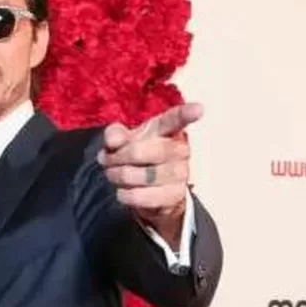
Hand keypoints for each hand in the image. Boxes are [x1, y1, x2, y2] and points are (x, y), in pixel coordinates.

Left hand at [97, 103, 202, 239]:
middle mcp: (179, 150)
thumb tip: (113, 140)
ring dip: (120, 177)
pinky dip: (126, 195)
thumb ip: (115, 134)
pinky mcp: (175, 196)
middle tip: (107, 160)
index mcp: (166, 130)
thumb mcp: (123, 141)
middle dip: (117, 158)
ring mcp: (180, 173)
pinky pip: (142, 196)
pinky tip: (124, 191)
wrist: (147, 189)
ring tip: (114, 175)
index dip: (187, 114)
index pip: (176, 119)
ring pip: (141, 176)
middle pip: (140, 152)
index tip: (199, 109)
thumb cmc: (137, 156)